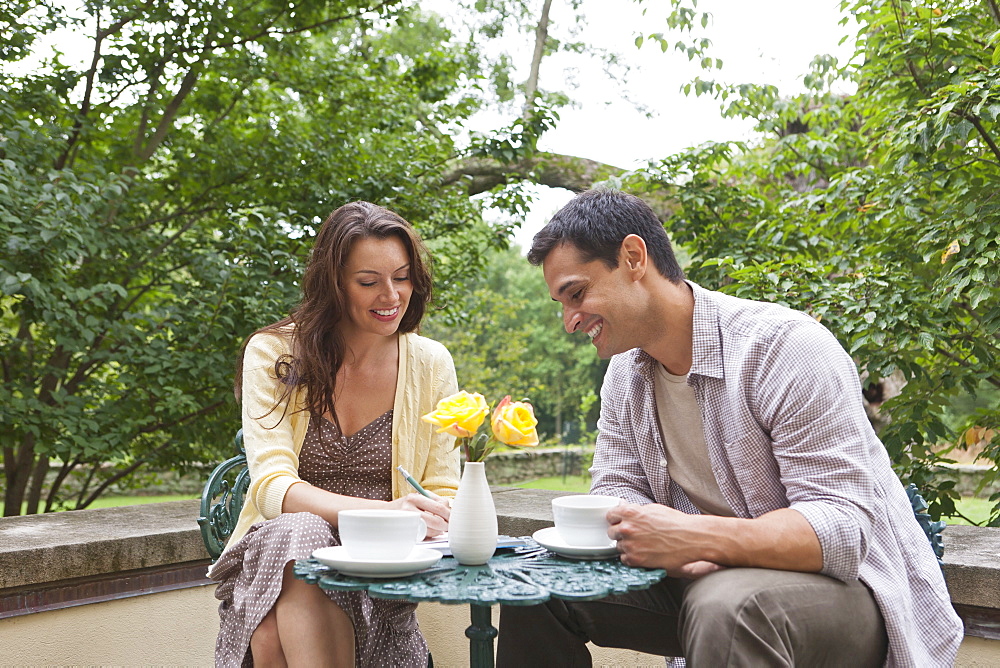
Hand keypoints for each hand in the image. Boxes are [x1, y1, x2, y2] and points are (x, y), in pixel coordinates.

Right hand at [389, 493, 450, 536]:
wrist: (382, 514)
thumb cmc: (405, 508)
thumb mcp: (417, 500)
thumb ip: (433, 504)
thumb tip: (450, 513)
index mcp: (418, 496)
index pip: (441, 504)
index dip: (449, 514)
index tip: (453, 519)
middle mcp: (411, 503)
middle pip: (437, 515)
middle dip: (446, 524)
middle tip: (449, 528)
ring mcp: (407, 515)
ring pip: (431, 526)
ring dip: (438, 531)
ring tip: (438, 530)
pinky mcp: (404, 526)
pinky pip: (422, 533)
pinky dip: (429, 534)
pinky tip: (429, 532)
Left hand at [607, 503, 723, 578]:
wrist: (690, 538)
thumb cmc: (675, 522)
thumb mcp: (653, 509)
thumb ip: (635, 510)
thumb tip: (623, 508)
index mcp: (630, 513)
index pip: (610, 515)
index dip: (616, 519)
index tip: (620, 523)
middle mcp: (627, 528)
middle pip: (611, 532)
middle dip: (620, 533)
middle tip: (634, 535)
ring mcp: (630, 545)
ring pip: (618, 547)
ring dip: (627, 546)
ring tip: (642, 545)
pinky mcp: (636, 560)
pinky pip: (624, 559)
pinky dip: (631, 558)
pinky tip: (643, 553)